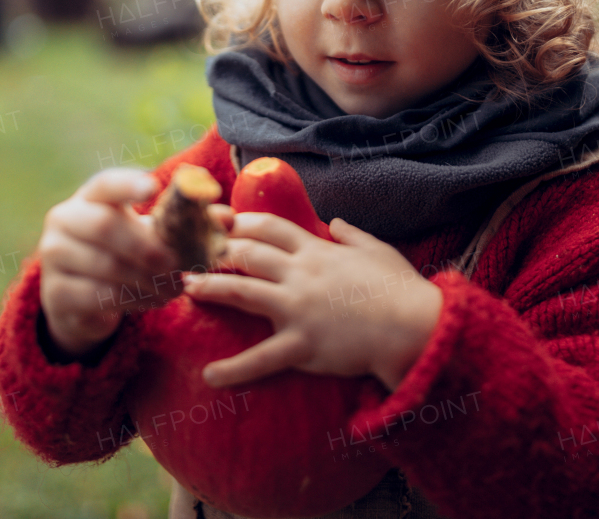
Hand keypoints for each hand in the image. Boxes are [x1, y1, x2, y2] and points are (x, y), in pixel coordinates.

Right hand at [38, 168, 190, 357]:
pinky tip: (156, 300)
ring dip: (148, 280)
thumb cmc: (126, 253)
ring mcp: (55, 258)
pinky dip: (136, 300)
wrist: (81, 298)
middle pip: (104, 226)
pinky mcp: (56, 293)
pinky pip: (101, 296)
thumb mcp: (151, 234)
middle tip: (177, 264)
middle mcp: (65, 221)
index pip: (106, 184)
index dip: (128, 185)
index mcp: (91, 197)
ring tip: (176, 287)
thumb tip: (228, 219)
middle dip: (147, 246)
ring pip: (106, 267)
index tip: (154, 187)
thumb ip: (188, 225)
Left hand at [181, 212, 443, 391]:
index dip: (240, 222)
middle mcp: (301, 273)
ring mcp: (298, 308)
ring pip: (241, 291)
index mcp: (317, 250)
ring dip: (209, 287)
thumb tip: (336, 222)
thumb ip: (352, 234)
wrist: (413, 327)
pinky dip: (233, 369)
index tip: (219, 222)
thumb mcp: (378, 250)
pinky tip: (210, 376)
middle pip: (246, 252)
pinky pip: (261, 358)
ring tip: (185, 288)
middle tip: (189, 252)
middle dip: (214, 249)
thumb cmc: (401, 289)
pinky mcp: (302, 344)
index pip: (268, 227)